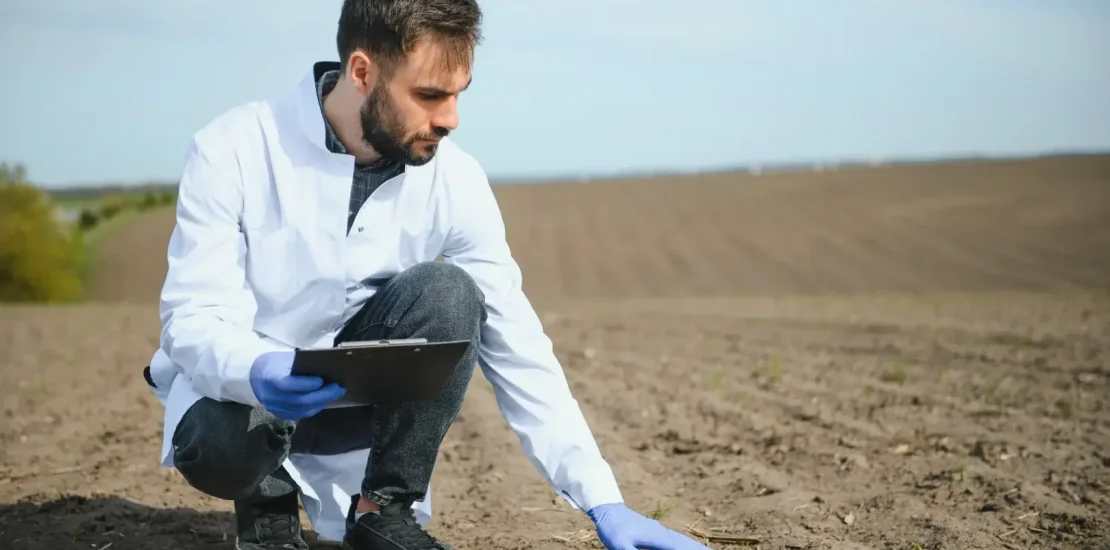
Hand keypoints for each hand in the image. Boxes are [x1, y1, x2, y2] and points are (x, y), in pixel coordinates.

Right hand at [249, 351, 344, 419]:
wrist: (255, 375)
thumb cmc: (275, 363)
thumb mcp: (286, 358)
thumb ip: (302, 364)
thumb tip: (328, 368)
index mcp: (271, 377)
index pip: (288, 385)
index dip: (306, 384)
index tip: (322, 380)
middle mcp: (271, 395)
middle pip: (299, 400)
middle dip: (322, 395)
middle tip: (338, 388)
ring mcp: (274, 407)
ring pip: (301, 410)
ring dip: (321, 403)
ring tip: (335, 394)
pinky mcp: (278, 414)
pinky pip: (299, 415)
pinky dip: (313, 408)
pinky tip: (323, 401)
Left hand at [588, 503, 710, 549]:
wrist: (608, 509)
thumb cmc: (612, 528)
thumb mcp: (619, 545)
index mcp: (657, 537)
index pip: (681, 548)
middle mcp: (662, 533)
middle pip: (686, 544)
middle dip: (699, 549)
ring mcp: (659, 531)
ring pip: (682, 541)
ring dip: (694, 547)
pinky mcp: (655, 532)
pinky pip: (675, 540)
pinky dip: (685, 544)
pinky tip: (684, 546)